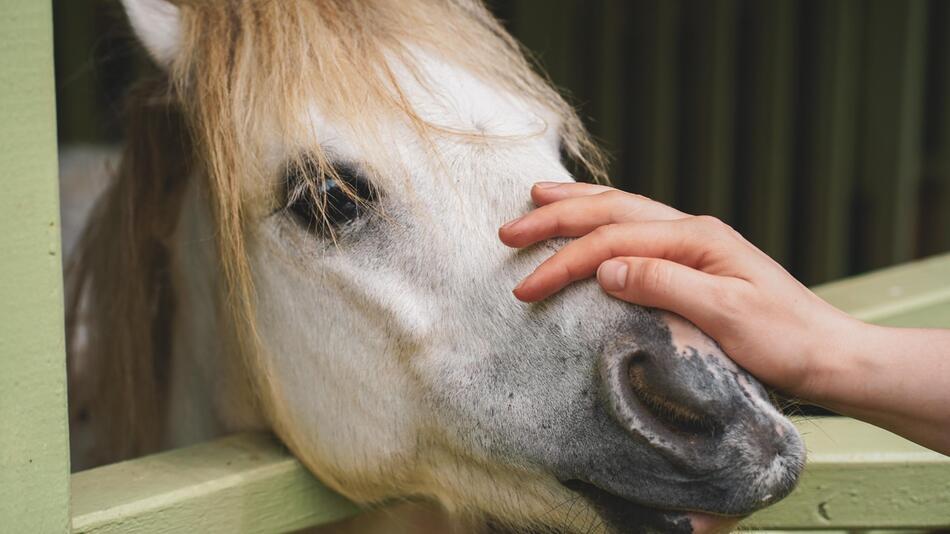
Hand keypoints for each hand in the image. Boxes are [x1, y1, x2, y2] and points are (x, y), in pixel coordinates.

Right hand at [498, 182, 859, 399]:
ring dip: (577, 205)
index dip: (564, 261)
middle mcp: (692, 231)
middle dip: (556, 218)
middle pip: (612, 211)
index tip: (525, 286)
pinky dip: (604, 220)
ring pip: (623, 210)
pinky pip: (637, 229)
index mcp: (696, 239)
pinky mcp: (694, 262)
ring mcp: (694, 243)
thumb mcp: (726, 315)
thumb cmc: (785, 339)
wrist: (828, 355)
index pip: (613, 241)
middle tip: (509, 230)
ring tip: (538, 198)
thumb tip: (605, 267)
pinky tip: (593, 222)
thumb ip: (665, 284)